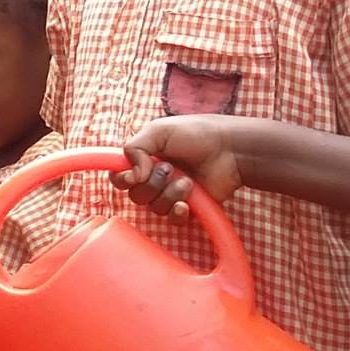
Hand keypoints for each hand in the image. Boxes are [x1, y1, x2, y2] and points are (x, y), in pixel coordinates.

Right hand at [113, 115, 246, 217]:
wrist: (230, 149)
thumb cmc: (196, 134)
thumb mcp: (159, 131)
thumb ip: (135, 147)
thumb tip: (133, 175)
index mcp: (143, 160)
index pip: (119, 178)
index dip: (121, 180)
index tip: (133, 176)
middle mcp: (154, 179)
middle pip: (135, 195)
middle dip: (152, 183)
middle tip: (170, 169)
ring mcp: (170, 194)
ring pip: (154, 207)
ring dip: (170, 193)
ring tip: (188, 181)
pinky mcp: (187, 209)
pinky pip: (171, 219)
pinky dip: (177, 212)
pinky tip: (187, 203)